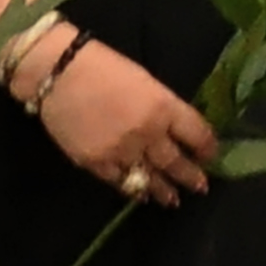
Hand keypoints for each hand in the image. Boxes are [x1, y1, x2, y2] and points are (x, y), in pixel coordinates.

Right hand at [36, 38, 215, 205]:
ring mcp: (122, 151)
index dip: (207, 147)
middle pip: (176, 162)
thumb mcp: (143, 79)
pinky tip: (140, 194)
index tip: (210, 155)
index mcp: (163, 107)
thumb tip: (171, 128)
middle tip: (201, 186)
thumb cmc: (100, 65)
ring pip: (151, 178)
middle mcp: (148, 134)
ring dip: (164, 190)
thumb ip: (161, 106)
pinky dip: (133, 190)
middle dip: (191, 176)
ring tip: (174, 200)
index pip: (197, 134)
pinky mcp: (97, 162)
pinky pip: (121, 182)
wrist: (55, 70)